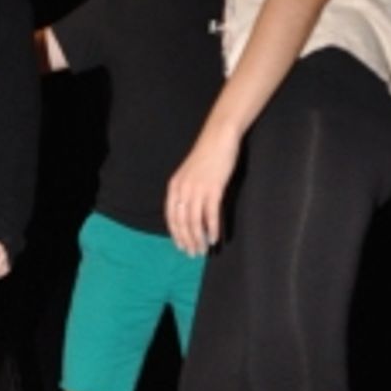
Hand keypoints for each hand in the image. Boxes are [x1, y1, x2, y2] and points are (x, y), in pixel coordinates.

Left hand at [166, 125, 241, 255]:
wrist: (218, 138)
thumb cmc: (206, 156)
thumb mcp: (189, 174)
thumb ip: (186, 191)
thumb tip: (188, 213)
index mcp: (174, 187)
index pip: (171, 217)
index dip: (176, 234)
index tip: (181, 246)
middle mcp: (182, 189)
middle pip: (182, 222)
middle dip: (187, 240)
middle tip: (193, 253)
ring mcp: (197, 190)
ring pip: (194, 221)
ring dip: (199, 238)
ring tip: (203, 248)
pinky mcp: (213, 189)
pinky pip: (210, 215)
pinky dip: (212, 228)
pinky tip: (214, 238)